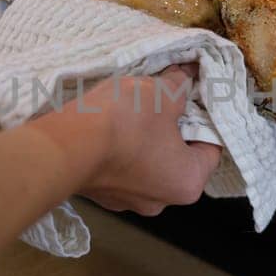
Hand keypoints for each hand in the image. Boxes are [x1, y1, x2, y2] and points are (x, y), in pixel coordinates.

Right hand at [32, 65, 221, 215]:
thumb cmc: (125, 123)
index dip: (205, 118)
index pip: (211, 148)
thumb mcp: (161, 94)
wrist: (64, 145)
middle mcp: (161, 201)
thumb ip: (180, 85)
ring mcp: (126, 201)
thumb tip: (188, 74)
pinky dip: (120, 149)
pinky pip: (120, 167)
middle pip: (178, 157)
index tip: (192, 98)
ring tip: (134, 110)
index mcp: (187, 183)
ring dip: (144, 138)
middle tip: (164, 101)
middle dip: (172, 128)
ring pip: (148, 163)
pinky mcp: (100, 194)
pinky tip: (111, 126)